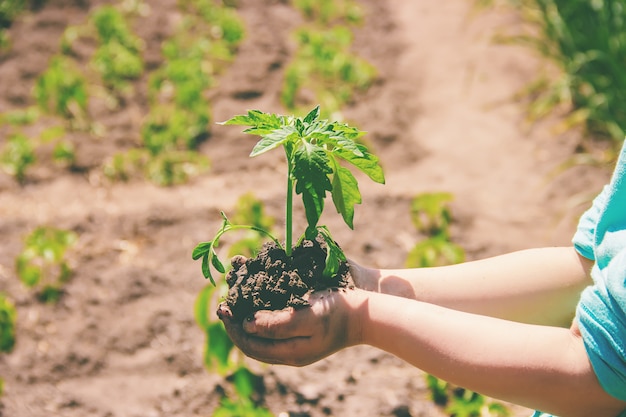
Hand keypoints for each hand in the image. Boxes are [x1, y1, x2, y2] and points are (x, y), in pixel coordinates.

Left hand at [218, 287, 366, 365]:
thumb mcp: (308, 316)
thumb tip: (247, 325)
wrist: (366, 314)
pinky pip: (273, 330)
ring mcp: (297, 345)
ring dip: (246, 320)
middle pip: (252, 344)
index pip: (250, 345)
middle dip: (235, 324)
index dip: (233, 327)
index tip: (224, 305)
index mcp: (290, 353)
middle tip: (225, 302)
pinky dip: (260, 317)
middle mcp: (291, 353)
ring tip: (236, 301)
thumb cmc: (339, 312)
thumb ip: (278, 323)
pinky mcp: (303, 334)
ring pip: (261, 338)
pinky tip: (257, 302)